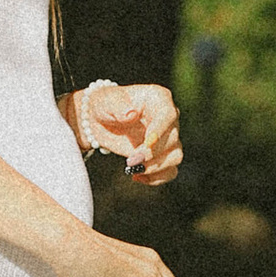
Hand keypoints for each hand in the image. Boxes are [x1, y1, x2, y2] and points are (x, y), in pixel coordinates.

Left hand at [68, 81, 182, 185]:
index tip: (147, 144)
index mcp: (159, 98)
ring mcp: (167, 136)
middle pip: (173, 139)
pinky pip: (170, 170)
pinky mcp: (163, 154)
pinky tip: (137, 177)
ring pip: (175, 156)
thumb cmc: (105, 105)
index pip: (168, 114)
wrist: (100, 120)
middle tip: (130, 161)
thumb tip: (131, 114)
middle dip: (151, 153)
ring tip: (134, 170)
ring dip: (155, 167)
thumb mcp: (107, 101)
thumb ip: (118, 106)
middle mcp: (168, 117)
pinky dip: (156, 178)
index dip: (160, 131)